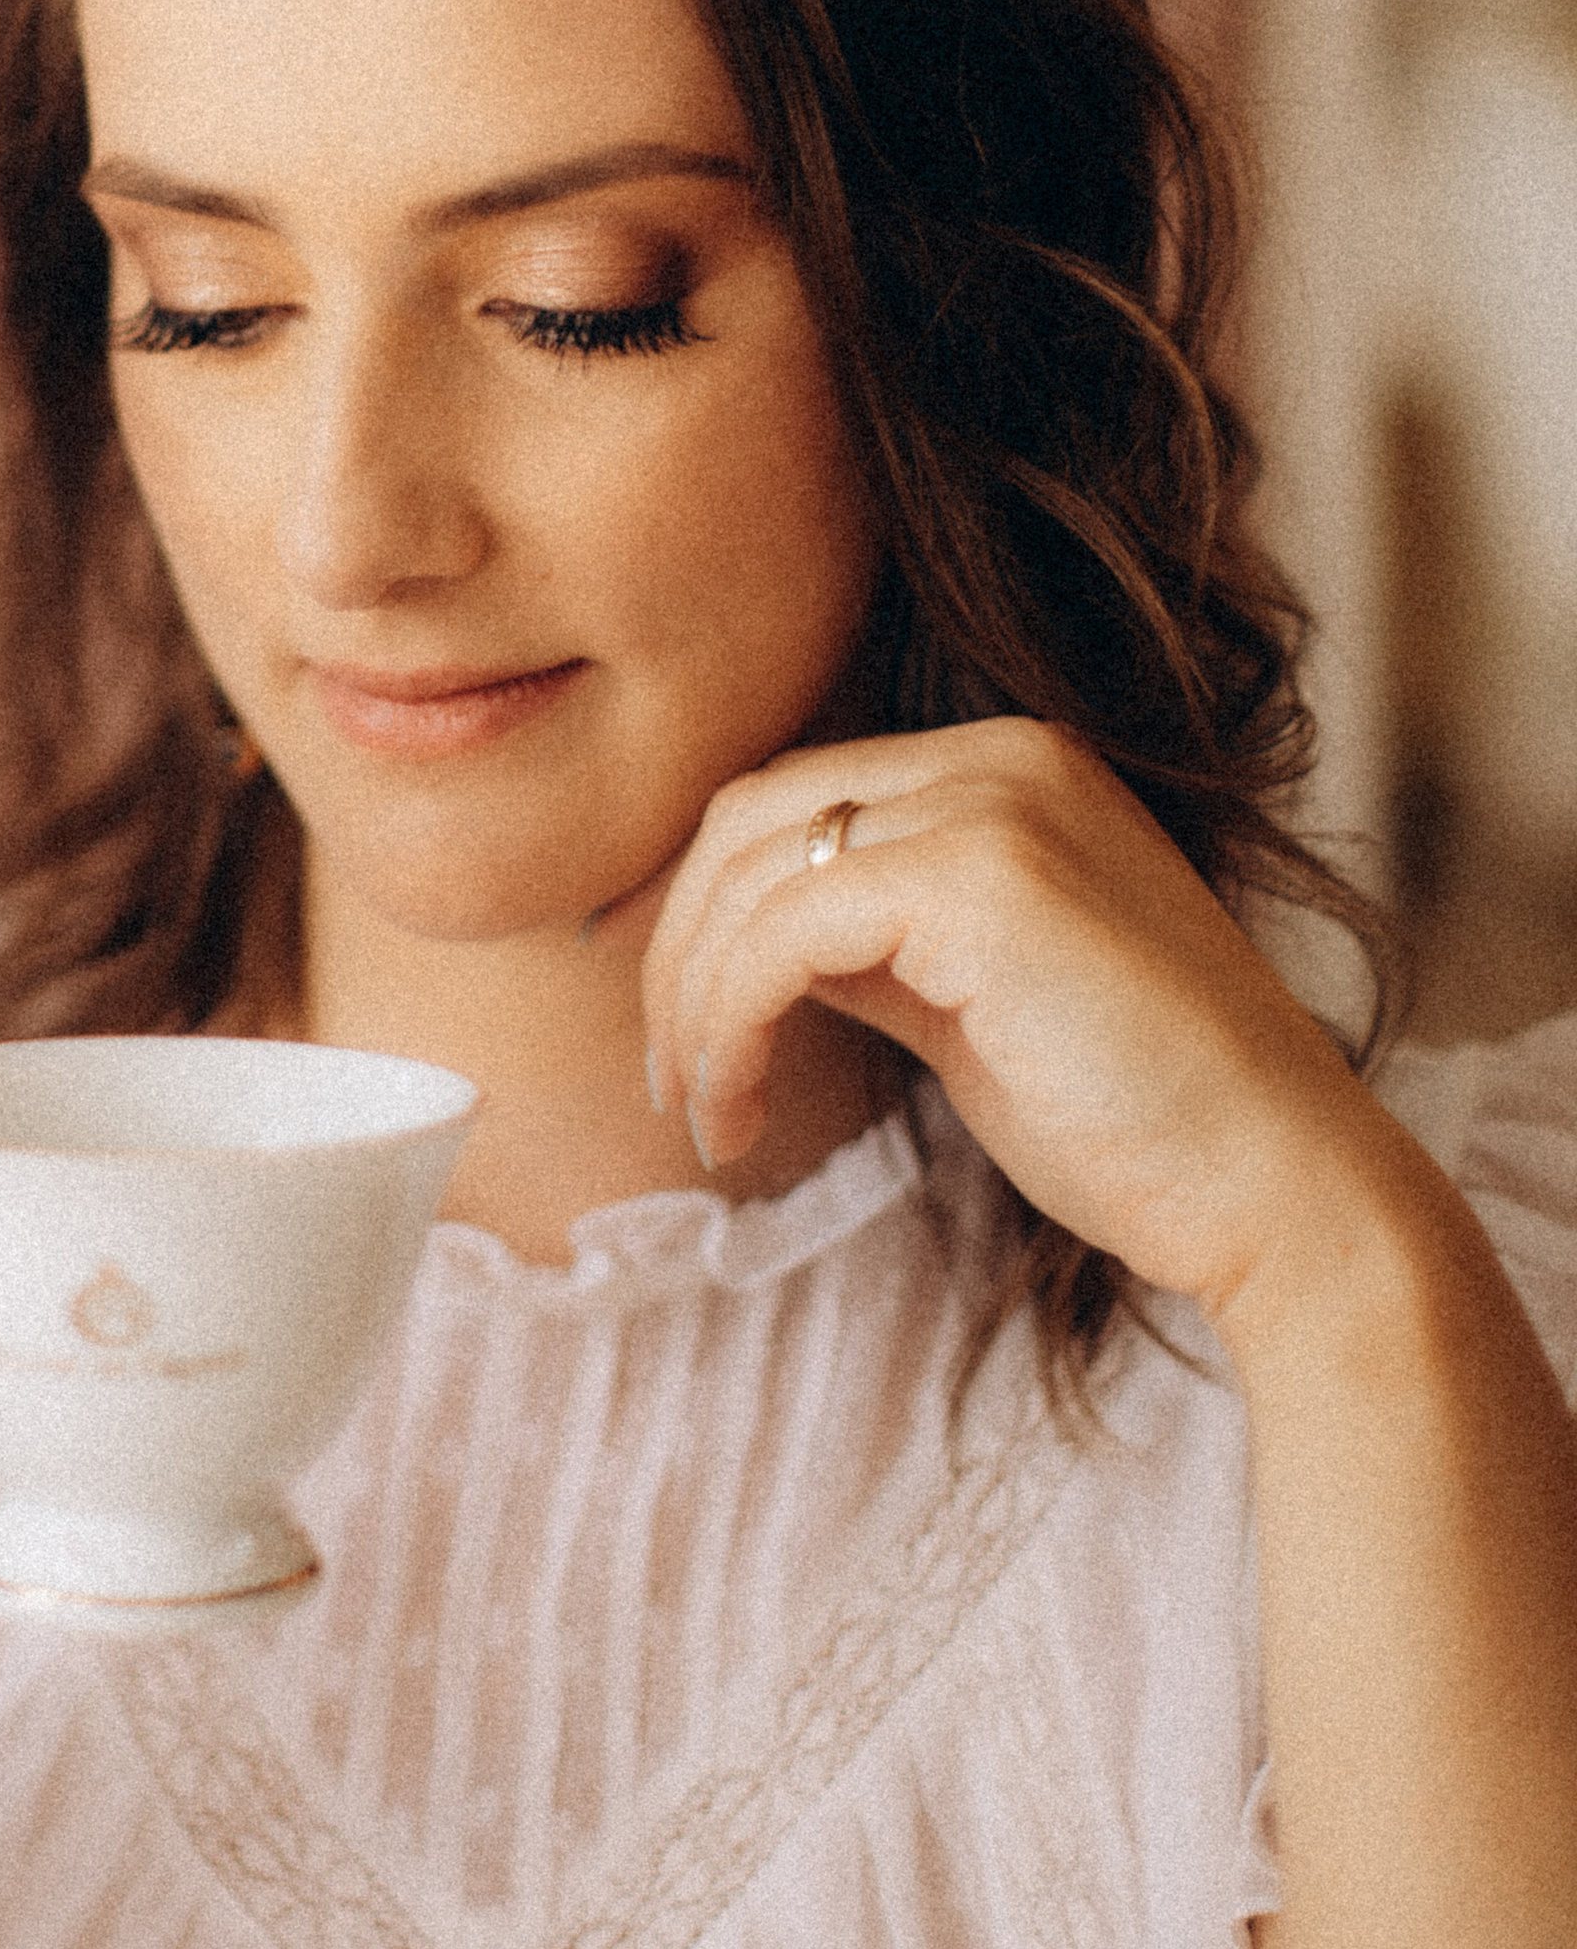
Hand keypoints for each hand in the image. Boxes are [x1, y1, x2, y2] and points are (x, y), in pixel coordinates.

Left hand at [641, 718, 1370, 1319]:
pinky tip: (737, 1109)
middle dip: (679, 952)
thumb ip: (872, 945)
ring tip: (706, 1116)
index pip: (796, 797)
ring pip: (753, 870)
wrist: (1275, 1192)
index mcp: (1011, 767)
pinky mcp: (984, 879)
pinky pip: (784, 932)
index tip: (681, 1034)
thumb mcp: (971, 1001)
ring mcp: (999, 804)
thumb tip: (746, 948)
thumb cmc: (1135, 1121)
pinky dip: (729, 1021)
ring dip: (694, 1003)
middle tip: (672, 1086)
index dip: (706, 912)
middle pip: (752, 815)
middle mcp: (1005, 756)